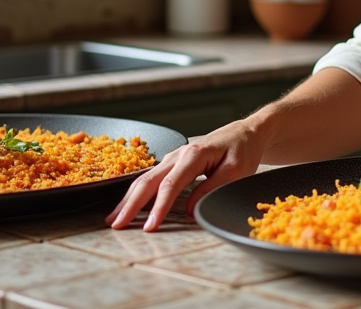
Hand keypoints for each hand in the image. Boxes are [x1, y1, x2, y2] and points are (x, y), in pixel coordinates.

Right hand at [105, 118, 267, 231]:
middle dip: (131, 204)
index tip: (150, 227)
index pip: (171, 185)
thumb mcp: (236, 170)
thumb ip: (211, 188)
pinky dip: (138, 192)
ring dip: (129, 199)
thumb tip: (188, 210)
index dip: (159, 208)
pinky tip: (128, 205)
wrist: (247, 132)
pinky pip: (152, 178)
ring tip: (114, 218)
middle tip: (116, 224)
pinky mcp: (174, 162)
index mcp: (195, 154)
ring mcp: (175, 157)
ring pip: (146, 178)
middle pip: (149, 180)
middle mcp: (180, 153)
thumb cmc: (243, 150)